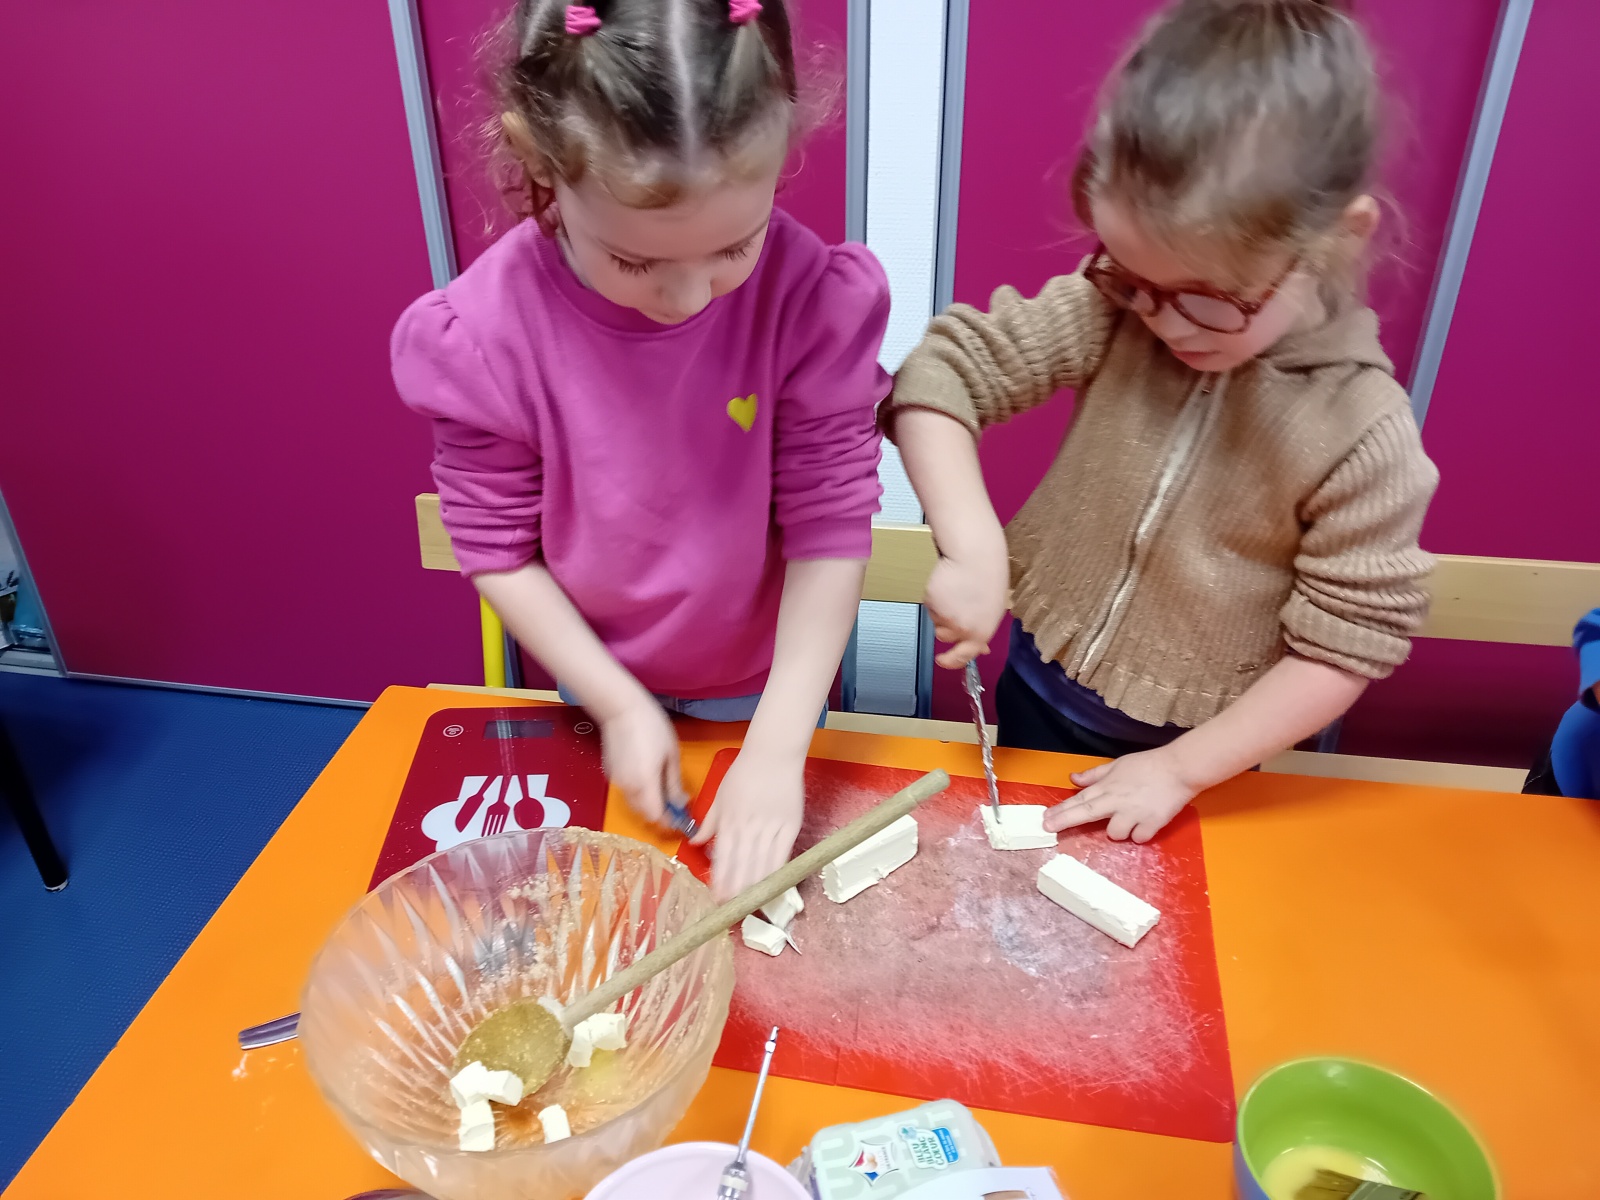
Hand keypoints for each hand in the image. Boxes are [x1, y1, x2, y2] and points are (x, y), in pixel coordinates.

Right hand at [599, 697, 685, 826]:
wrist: (621, 708)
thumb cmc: (652, 726)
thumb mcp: (671, 754)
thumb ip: (674, 783)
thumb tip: (680, 803)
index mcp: (644, 784)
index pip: (655, 816)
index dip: (668, 821)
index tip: (680, 817)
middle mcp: (628, 787)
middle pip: (643, 813)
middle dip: (658, 812)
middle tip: (674, 802)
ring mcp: (616, 781)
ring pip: (634, 803)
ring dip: (648, 802)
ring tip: (662, 786)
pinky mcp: (610, 773)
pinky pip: (627, 790)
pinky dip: (638, 791)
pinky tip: (646, 775)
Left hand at [691, 744, 804, 900]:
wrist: (773, 755)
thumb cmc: (743, 773)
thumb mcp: (719, 796)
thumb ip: (708, 822)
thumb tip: (694, 843)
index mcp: (729, 820)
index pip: (723, 857)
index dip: (721, 880)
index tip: (717, 898)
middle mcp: (749, 827)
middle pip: (742, 865)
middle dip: (737, 890)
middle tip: (732, 911)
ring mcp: (771, 827)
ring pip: (763, 864)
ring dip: (756, 886)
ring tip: (751, 905)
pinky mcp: (791, 826)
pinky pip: (783, 854)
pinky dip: (777, 872)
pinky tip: (773, 885)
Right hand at [925, 521, 1009, 668]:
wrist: (976, 554)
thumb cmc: (989, 576)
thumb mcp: (993, 609)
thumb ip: (983, 629)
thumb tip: (981, 649)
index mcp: (982, 632)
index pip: (964, 656)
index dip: (952, 661)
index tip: (942, 661)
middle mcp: (962, 628)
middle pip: (944, 636)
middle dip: (945, 627)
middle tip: (948, 613)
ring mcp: (945, 615)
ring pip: (936, 620)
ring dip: (941, 611)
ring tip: (954, 590)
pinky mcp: (931, 602)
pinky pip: (930, 605)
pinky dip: (936, 597)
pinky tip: (947, 583)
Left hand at [1043, 748, 1197, 842]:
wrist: (1179, 768)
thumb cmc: (1148, 765)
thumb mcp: (1118, 765)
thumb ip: (1095, 775)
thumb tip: (1073, 779)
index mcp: (1108, 786)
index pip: (1079, 799)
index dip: (1061, 810)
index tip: (1045, 819)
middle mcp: (1117, 800)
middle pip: (1086, 813)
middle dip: (1065, 821)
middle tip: (1049, 827)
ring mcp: (1134, 813)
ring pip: (1114, 834)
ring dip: (1117, 830)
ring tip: (1128, 819)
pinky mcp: (1152, 823)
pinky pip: (1138, 838)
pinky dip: (1139, 834)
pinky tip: (1144, 824)